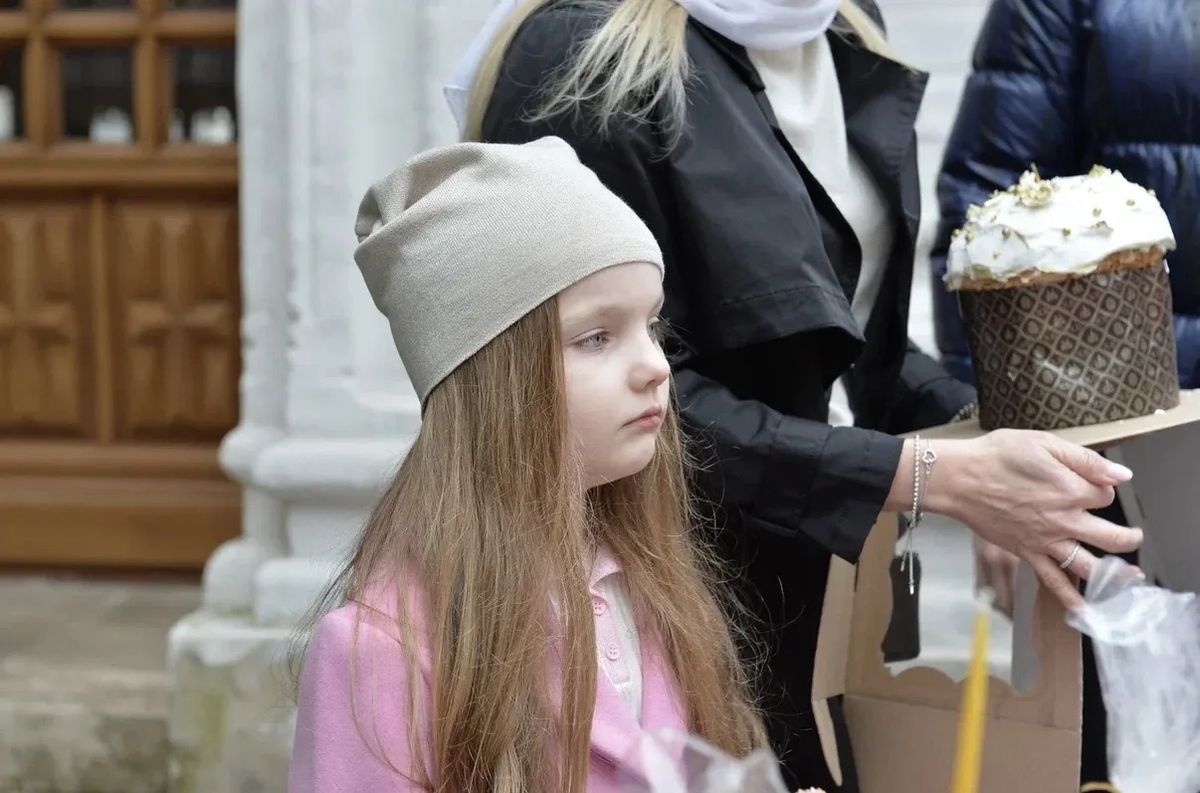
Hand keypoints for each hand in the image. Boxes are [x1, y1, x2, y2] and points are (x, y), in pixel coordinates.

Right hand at [925, 430, 1142, 610]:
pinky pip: (1053, 582)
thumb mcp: (1044, 444)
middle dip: (1128, 536)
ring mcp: (1046, 541)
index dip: (1102, 487)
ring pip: (1089, 563)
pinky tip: (1086, 611)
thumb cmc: (997, 456)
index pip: (1106, 495)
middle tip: (1133, 535)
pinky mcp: (1027, 553)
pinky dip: (1071, 599)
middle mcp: (1064, 519)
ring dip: (1114, 573)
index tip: (1091, 482)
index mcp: (1071, 489)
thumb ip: (1086, 460)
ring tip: (1130, 575)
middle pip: (1112, 535)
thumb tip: (1121, 475)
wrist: (959, 478)